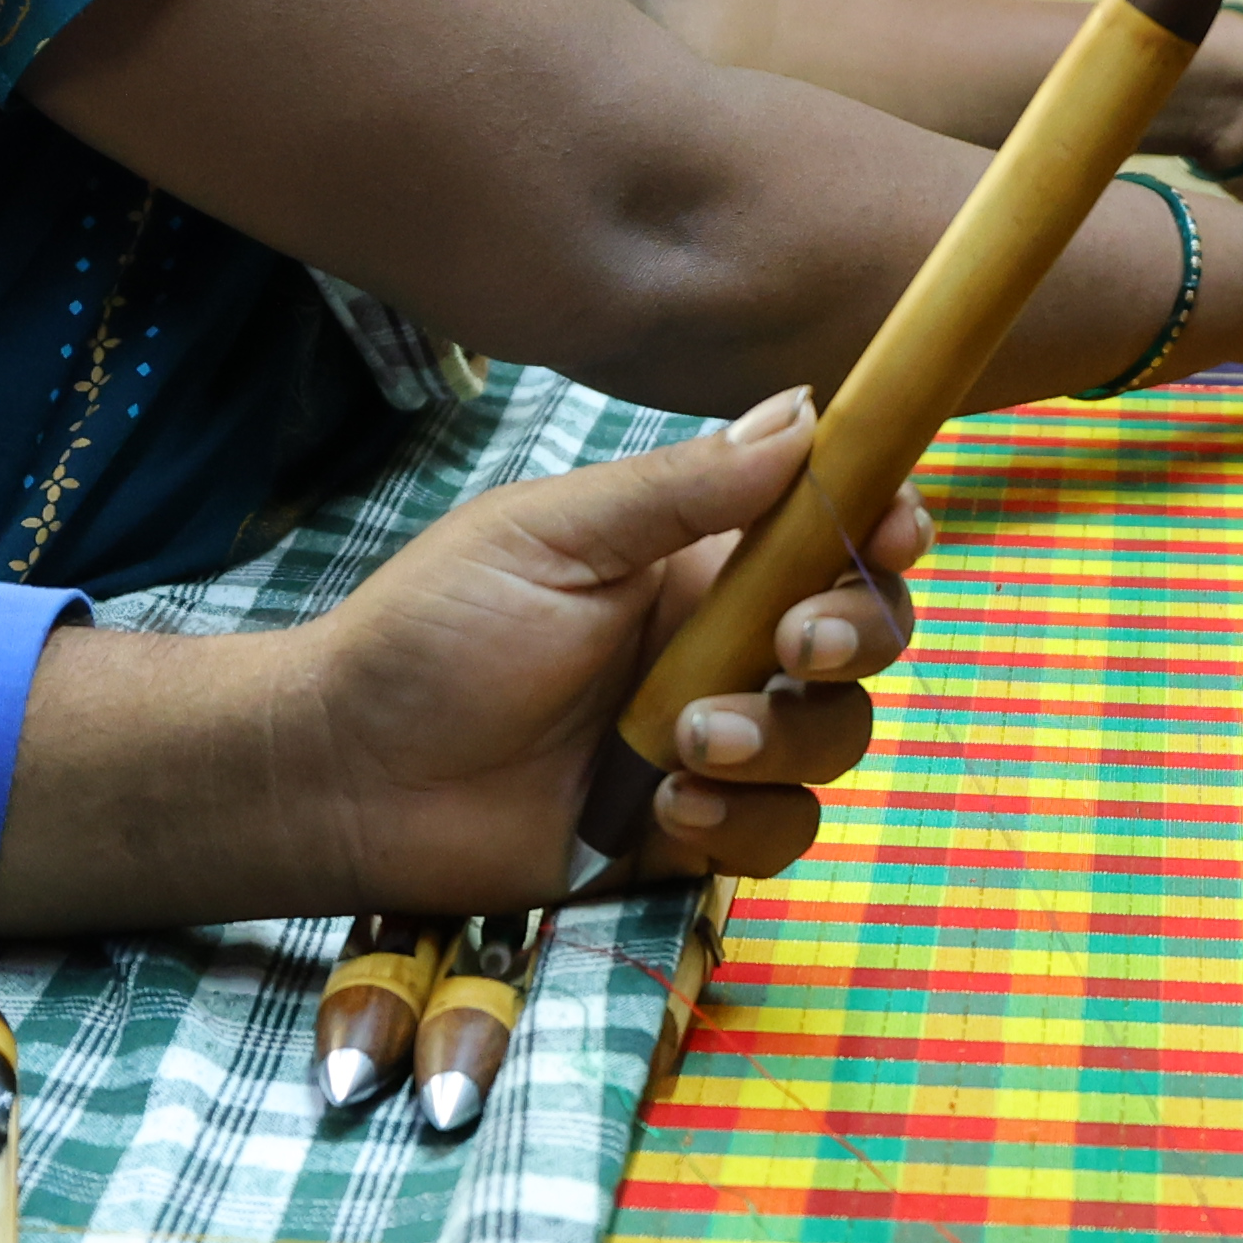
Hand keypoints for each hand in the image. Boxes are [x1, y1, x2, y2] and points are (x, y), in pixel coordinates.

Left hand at [0, 392, 924, 935]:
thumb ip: (683, 488)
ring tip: (682, 743)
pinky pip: (782, 833)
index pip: (834, 530)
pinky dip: (742, 823)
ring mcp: (717, 742)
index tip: (891, 530)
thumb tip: (804, 409)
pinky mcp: (696, 832)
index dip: (884, 527)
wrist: (351, 775)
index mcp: (699, 559)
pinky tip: (663, 812)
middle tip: (795, 646)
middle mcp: (724, 645)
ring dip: (782, 739)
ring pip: (836, 739)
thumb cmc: (431, 636)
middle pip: (866, 634)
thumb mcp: (551, 539)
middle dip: (855, 635)